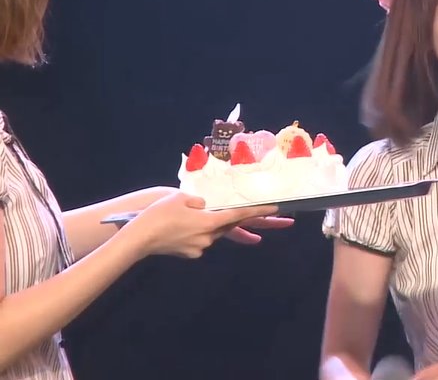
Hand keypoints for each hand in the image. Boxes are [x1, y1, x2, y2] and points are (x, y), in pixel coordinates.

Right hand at [119, 191, 280, 258]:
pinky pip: (201, 238)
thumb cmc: (159, 213)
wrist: (138, 237)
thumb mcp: (182, 197)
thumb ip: (201, 202)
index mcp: (211, 221)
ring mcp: (201, 247)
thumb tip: (207, 208)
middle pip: (236, 226)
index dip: (260, 210)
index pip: (240, 215)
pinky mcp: (191, 253)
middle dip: (260, 223)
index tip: (278, 208)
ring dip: (213, 223)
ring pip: (215, 232)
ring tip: (191, 217)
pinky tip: (179, 226)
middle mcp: (210, 237)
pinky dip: (197, 231)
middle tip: (287, 221)